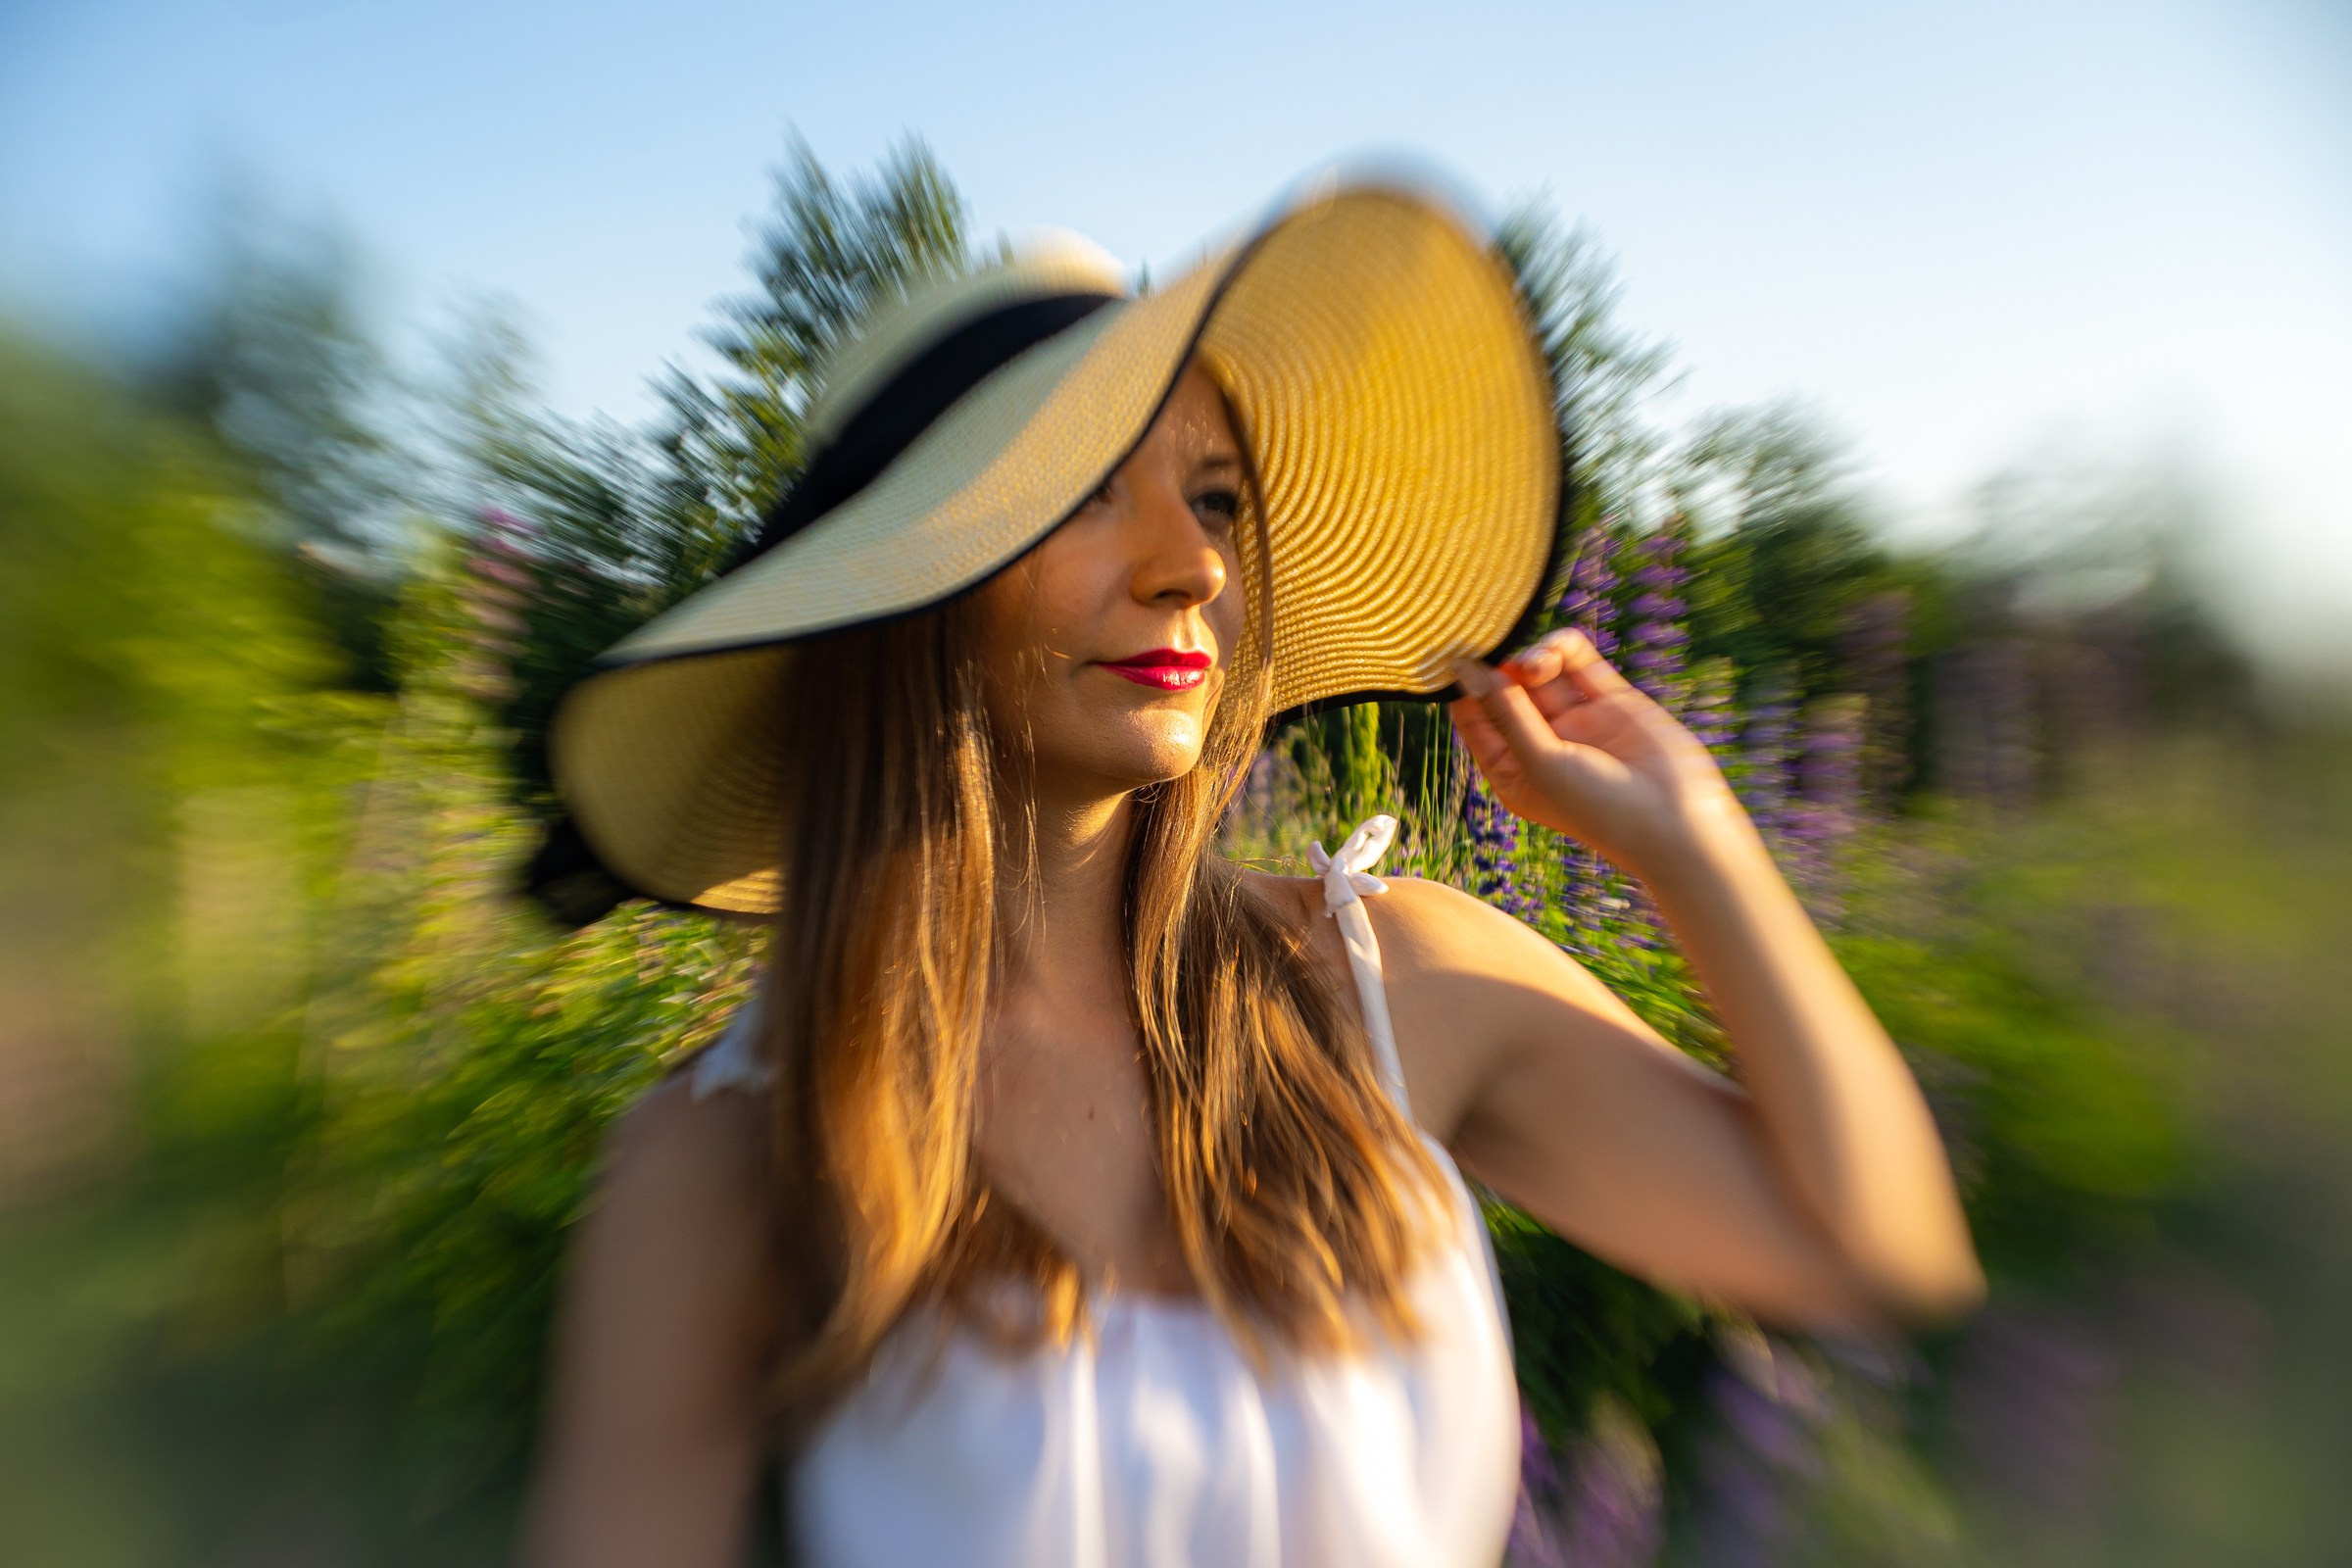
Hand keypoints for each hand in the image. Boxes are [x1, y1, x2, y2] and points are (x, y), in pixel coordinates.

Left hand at [1449, 629, 1746, 880]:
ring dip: (1532, 657)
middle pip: (1505, 690)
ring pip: (1541, 672)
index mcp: (1512, 770)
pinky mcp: (1612, 700)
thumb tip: (1466, 670)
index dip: (1463, 689)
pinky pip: (1580, 663)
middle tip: (1490, 642)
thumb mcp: (1538, 761)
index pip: (1474, 720)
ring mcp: (1577, 720)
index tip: (1454, 657)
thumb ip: (1505, 712)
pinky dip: (1565, 647)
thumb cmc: (1597, 807)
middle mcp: (1541, 743)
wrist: (1675, 820)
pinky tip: (1557, 648)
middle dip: (1497, 665)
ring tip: (1535, 665)